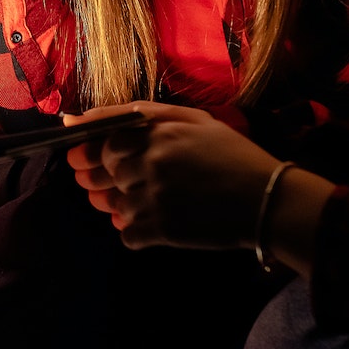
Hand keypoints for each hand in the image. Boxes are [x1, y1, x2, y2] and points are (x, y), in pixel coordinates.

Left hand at [65, 103, 276, 249]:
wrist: (267, 199)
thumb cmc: (233, 156)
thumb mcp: (194, 120)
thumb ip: (142, 114)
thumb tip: (81, 117)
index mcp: (158, 132)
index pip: (104, 140)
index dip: (94, 151)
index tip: (88, 158)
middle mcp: (151, 162)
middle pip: (105, 173)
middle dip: (104, 179)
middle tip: (129, 182)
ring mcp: (155, 197)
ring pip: (115, 204)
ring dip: (123, 206)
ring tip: (151, 202)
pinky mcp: (162, 229)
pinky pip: (128, 234)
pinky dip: (136, 233)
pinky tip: (157, 225)